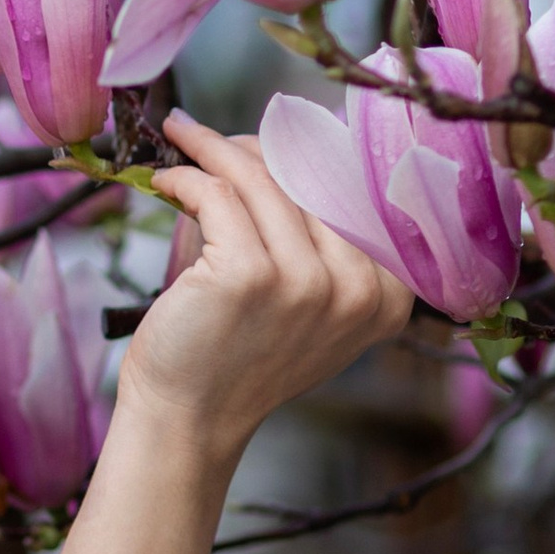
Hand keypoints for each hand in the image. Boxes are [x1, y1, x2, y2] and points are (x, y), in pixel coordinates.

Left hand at [120, 108, 412, 465]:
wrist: (189, 418)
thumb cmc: (237, 357)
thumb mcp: (310, 311)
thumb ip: (323, 250)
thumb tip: (286, 151)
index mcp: (386, 298)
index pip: (356, 194)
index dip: (309, 155)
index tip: (271, 135)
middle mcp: (356, 290)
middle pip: (308, 179)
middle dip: (253, 148)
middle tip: (211, 136)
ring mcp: (304, 282)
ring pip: (259, 180)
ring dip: (211, 150)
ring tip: (182, 139)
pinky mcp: (247, 275)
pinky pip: (217, 195)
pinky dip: (187, 177)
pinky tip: (167, 181)